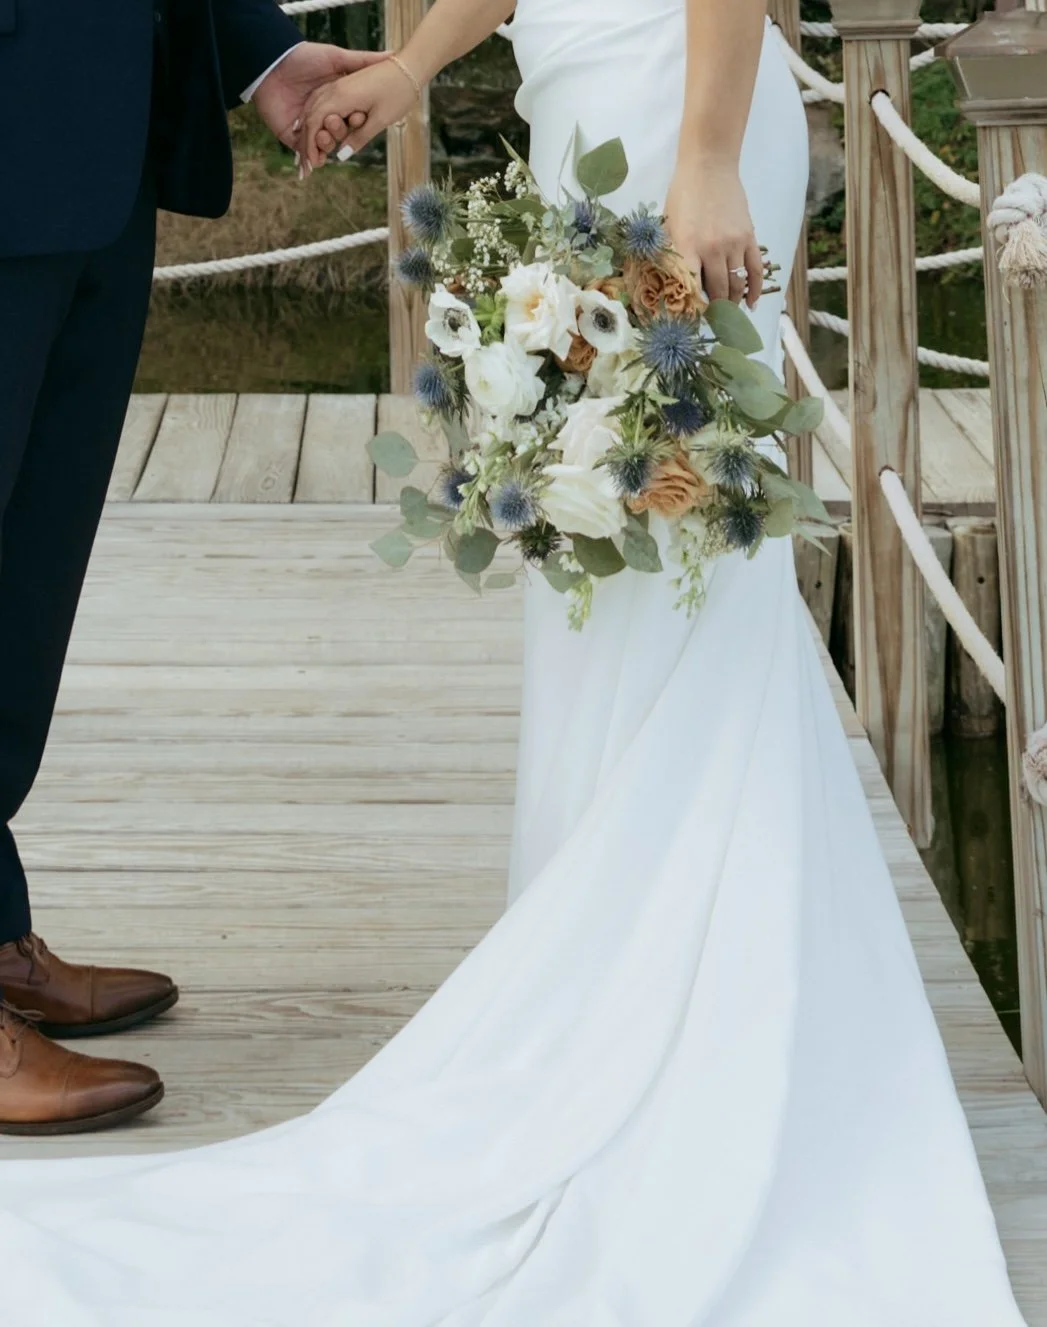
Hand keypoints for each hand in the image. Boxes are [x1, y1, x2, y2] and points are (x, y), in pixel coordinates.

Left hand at [253, 42, 389, 149]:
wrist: (272, 63)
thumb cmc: (304, 57)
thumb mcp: (337, 57)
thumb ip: (363, 60)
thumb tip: (392, 55)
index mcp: (335, 99)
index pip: (351, 118)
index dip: (357, 121)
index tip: (360, 117)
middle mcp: (323, 114)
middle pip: (339, 133)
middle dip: (339, 133)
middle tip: (334, 122)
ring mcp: (308, 127)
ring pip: (324, 145)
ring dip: (326, 145)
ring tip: (323, 137)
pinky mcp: (292, 136)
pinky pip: (305, 153)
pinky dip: (312, 159)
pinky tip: (316, 160)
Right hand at [299, 61, 419, 170]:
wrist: (411, 67)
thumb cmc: (399, 93)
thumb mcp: (380, 120)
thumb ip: (359, 137)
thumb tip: (340, 155)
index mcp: (341, 97)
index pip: (315, 123)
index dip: (310, 145)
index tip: (313, 164)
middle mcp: (335, 88)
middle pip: (312, 115)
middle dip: (308, 139)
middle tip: (310, 161)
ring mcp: (339, 84)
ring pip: (316, 106)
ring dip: (311, 127)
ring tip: (313, 148)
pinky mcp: (346, 83)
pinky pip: (324, 98)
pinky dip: (319, 114)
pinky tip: (321, 126)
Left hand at [665, 157, 762, 308]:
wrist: (709, 166)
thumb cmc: (682, 195)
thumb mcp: (668, 226)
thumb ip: (674, 255)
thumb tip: (675, 287)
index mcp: (688, 247)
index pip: (691, 289)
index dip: (691, 310)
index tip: (690, 323)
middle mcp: (712, 249)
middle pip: (717, 292)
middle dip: (715, 311)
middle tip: (711, 321)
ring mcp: (734, 243)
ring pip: (737, 284)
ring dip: (733, 302)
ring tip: (727, 314)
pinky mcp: (749, 237)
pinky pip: (755, 270)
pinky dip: (754, 289)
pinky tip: (750, 304)